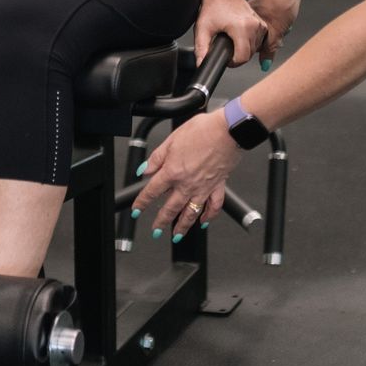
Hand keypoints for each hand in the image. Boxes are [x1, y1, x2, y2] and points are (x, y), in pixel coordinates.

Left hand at [134, 111, 238, 241]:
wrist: (228, 131)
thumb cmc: (203, 130)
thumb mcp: (172, 139)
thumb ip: (157, 157)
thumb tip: (145, 169)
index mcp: (173, 171)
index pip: (152, 192)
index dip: (142, 203)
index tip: (137, 210)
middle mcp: (187, 183)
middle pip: (170, 208)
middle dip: (161, 222)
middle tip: (155, 231)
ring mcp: (204, 187)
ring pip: (191, 213)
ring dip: (182, 226)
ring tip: (176, 235)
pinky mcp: (218, 186)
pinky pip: (214, 206)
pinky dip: (209, 216)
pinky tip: (204, 222)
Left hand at [195, 0, 265, 68]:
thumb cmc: (214, 5)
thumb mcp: (202, 29)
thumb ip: (201, 49)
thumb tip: (202, 64)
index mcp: (241, 28)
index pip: (242, 58)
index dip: (232, 62)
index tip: (226, 57)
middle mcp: (254, 27)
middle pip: (249, 54)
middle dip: (237, 55)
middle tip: (226, 46)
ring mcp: (260, 25)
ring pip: (254, 49)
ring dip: (244, 49)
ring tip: (232, 39)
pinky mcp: (262, 24)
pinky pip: (258, 42)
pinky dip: (249, 43)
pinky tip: (239, 36)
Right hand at [248, 0, 304, 69]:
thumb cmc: (281, 4)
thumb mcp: (276, 33)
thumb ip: (269, 50)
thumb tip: (264, 64)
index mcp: (245, 23)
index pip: (247, 44)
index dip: (259, 50)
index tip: (267, 51)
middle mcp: (248, 16)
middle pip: (257, 39)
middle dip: (270, 41)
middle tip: (279, 37)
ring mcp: (257, 11)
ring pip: (266, 31)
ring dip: (277, 33)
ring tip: (285, 27)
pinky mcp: (267, 6)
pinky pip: (271, 22)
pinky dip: (279, 24)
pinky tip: (286, 21)